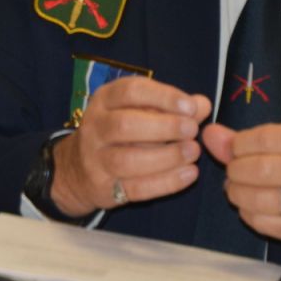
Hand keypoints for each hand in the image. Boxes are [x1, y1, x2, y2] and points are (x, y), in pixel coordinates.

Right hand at [51, 76, 211, 217]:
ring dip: (166, 157)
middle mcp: (95, 126)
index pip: (131, 91)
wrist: (78, 169)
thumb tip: (202, 105)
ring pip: (128, 160)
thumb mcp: (139, 110)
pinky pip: (135, 188)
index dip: (163, 97)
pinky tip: (189, 174)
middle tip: (192, 130)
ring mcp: (96, 159)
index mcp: (105, 100)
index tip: (190, 107)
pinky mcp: (104, 188)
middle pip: (125, 124)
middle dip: (164, 127)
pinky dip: (165, 183)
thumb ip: (171, 107)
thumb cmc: (120, 132)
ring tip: (193, 152)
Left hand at [202, 121, 280, 271]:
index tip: (235, 151)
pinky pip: (262, 222)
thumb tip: (209, 133)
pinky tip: (249, 207)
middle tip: (233, 172)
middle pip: (260, 168)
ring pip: (259, 198)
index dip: (239, 144)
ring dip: (236, 193)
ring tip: (235, 189)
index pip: (265, 137)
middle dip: (235, 170)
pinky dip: (246, 213)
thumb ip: (248, 140)